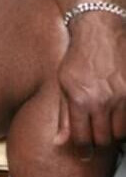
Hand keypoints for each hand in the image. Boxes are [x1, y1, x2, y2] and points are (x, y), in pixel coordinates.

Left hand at [55, 15, 125, 158]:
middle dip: (97, 138)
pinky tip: (116, 108)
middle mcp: (101, 100)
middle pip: (103, 139)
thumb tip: (59, 142)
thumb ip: (63, 115)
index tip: (83, 145)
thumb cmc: (78, 56)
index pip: (82, 139)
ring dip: (113, 128)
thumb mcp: (63, 83)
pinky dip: (124, 118)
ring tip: (105, 115)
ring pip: (120, 132)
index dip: (82, 145)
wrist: (98, 31)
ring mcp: (121, 96)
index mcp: (79, 99)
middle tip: (94, 128)